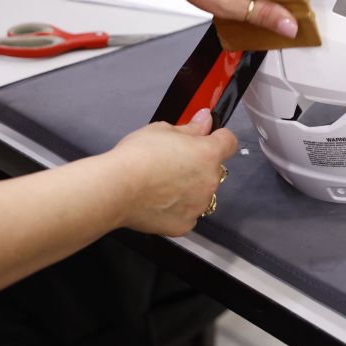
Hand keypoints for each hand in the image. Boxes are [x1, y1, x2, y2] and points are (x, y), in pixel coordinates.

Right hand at [105, 109, 238, 235]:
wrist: (116, 189)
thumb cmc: (136, 158)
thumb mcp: (162, 129)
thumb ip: (190, 128)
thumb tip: (204, 120)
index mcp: (208, 154)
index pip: (229, 142)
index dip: (218, 137)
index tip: (207, 137)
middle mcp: (209, 181)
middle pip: (212, 169)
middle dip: (198, 165)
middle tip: (172, 162)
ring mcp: (198, 205)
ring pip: (200, 193)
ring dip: (189, 188)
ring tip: (160, 183)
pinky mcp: (184, 224)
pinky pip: (187, 214)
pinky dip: (176, 209)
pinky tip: (158, 201)